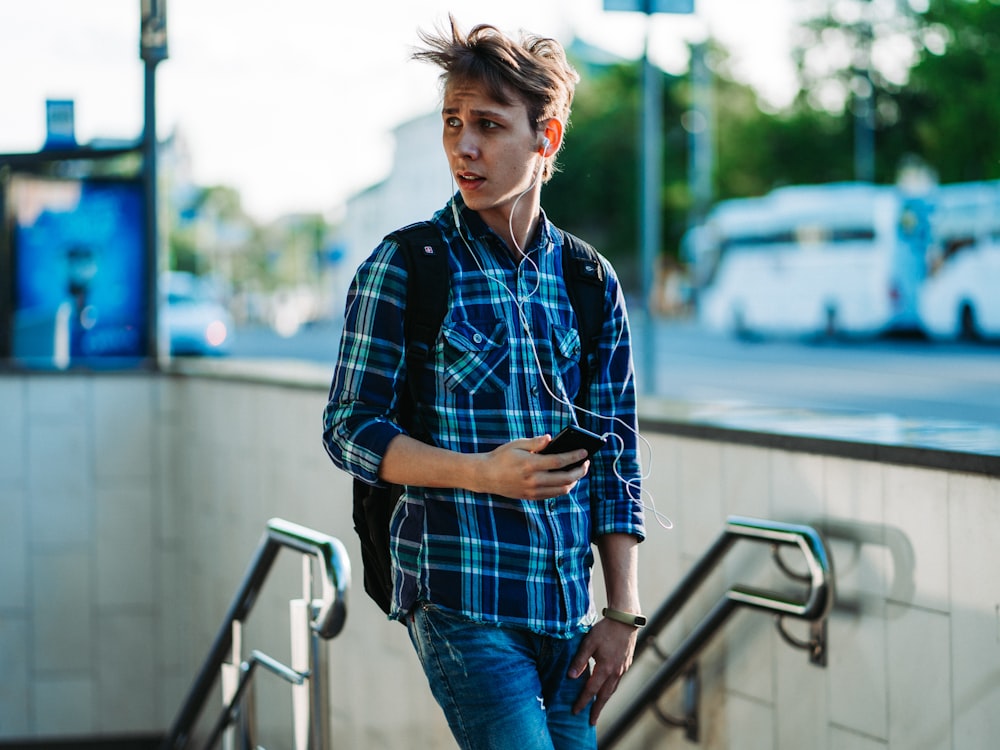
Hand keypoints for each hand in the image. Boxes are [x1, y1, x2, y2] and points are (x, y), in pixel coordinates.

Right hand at [474, 435, 589, 499]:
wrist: (486, 476)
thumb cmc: (501, 457)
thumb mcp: (516, 444)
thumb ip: (535, 442)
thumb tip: (550, 438)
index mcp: (530, 464)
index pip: (559, 461)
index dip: (574, 456)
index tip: (585, 452)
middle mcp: (533, 480)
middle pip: (565, 478)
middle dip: (579, 471)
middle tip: (586, 463)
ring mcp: (533, 491)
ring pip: (562, 490)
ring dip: (574, 481)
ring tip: (578, 471)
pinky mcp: (531, 497)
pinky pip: (553, 495)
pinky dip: (563, 488)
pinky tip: (566, 479)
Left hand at [568, 617, 637, 725]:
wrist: (625, 620)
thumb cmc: (605, 629)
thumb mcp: (588, 643)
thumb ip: (580, 660)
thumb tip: (571, 677)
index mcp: (605, 668)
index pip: (591, 690)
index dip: (583, 701)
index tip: (575, 711)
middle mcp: (616, 672)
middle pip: (605, 696)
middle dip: (597, 709)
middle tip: (591, 721)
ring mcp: (622, 669)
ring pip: (612, 690)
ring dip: (604, 700)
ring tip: (598, 708)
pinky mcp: (626, 664)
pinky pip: (617, 682)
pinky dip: (610, 690)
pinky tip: (606, 689)